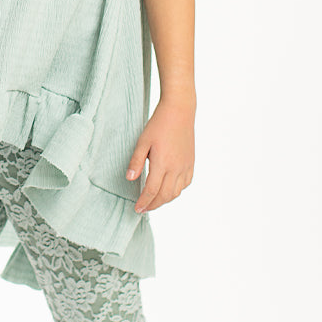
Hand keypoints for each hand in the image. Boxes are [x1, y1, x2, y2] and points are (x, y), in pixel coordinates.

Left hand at [125, 97, 194, 213]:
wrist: (179, 111)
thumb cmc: (159, 124)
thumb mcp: (142, 141)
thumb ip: (136, 162)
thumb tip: (130, 179)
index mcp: (162, 163)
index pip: (152, 191)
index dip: (144, 202)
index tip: (137, 209)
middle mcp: (176, 168)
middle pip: (165, 195)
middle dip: (153, 205)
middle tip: (143, 209)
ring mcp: (186, 166)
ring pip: (176, 192)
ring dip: (165, 200)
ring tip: (154, 201)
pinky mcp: (191, 163)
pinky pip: (185, 183)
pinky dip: (176, 191)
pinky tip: (169, 190)